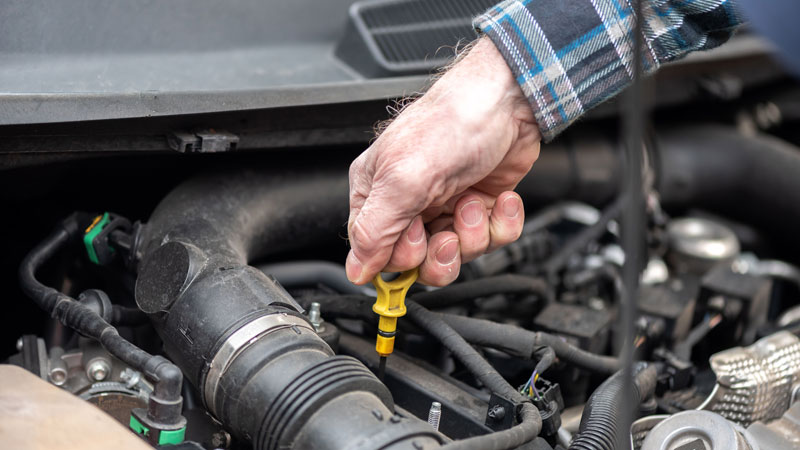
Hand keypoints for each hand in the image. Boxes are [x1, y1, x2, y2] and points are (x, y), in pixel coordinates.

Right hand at [347, 37, 540, 285]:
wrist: (508, 99)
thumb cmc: (451, 123)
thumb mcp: (403, 180)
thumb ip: (375, 230)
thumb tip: (357, 270)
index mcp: (377, 193)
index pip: (375, 252)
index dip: (401, 256)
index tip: (418, 236)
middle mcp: (408, 202)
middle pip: (417, 262)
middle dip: (441, 252)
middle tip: (449, 230)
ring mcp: (445, 206)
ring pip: (455, 255)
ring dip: (473, 235)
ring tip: (473, 202)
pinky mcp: (478, 206)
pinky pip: (490, 238)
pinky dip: (501, 224)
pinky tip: (500, 200)